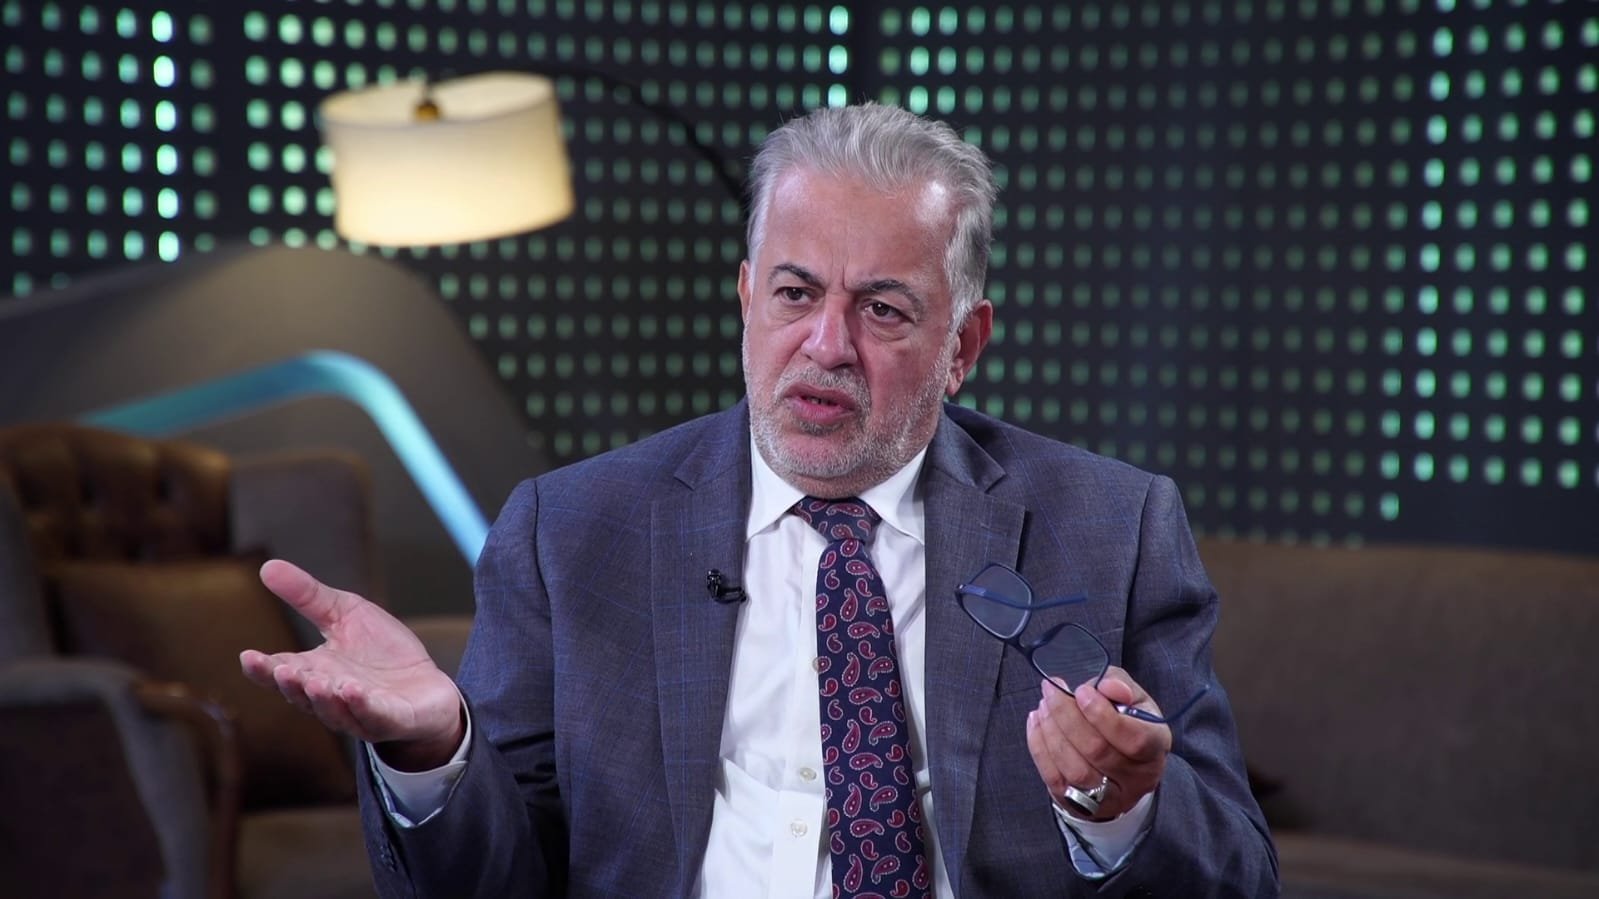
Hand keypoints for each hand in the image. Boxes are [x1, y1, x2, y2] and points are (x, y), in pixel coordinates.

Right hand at [239, 559, 465, 770]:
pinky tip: (354, 691)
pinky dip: (362, 707)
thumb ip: (308, 596)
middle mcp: (331, 697)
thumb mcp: (345, 613)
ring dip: (323, 698)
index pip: (281, 673)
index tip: (248, 657)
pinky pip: (374, 717)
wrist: (428, 684)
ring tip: (314, 681)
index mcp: (314, 671)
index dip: (263, 669)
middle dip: (291, 684)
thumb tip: (266, 565)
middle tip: (281, 670)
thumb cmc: (381, 652)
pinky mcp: (392, 720)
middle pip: (303, 696)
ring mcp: (360, 713)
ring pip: (334, 711)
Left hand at [1025, 666, 1169, 819]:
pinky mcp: (1083, 806)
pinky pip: (1056, 779)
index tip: (1081, 690)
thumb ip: (1121, 686)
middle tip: (1051, 690)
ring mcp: (1111, 798)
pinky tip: (1036, 723)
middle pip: (1098, 751)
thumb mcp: (1133, 698)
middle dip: (1067, 716)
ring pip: (1075, 770)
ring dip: (1052, 733)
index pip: (1134, 738)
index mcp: (1156, 747)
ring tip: (1043, 706)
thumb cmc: (1128, 722)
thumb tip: (1107, 686)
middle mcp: (1138, 778)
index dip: (1102, 715)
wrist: (1122, 763)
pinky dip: (1039, 748)